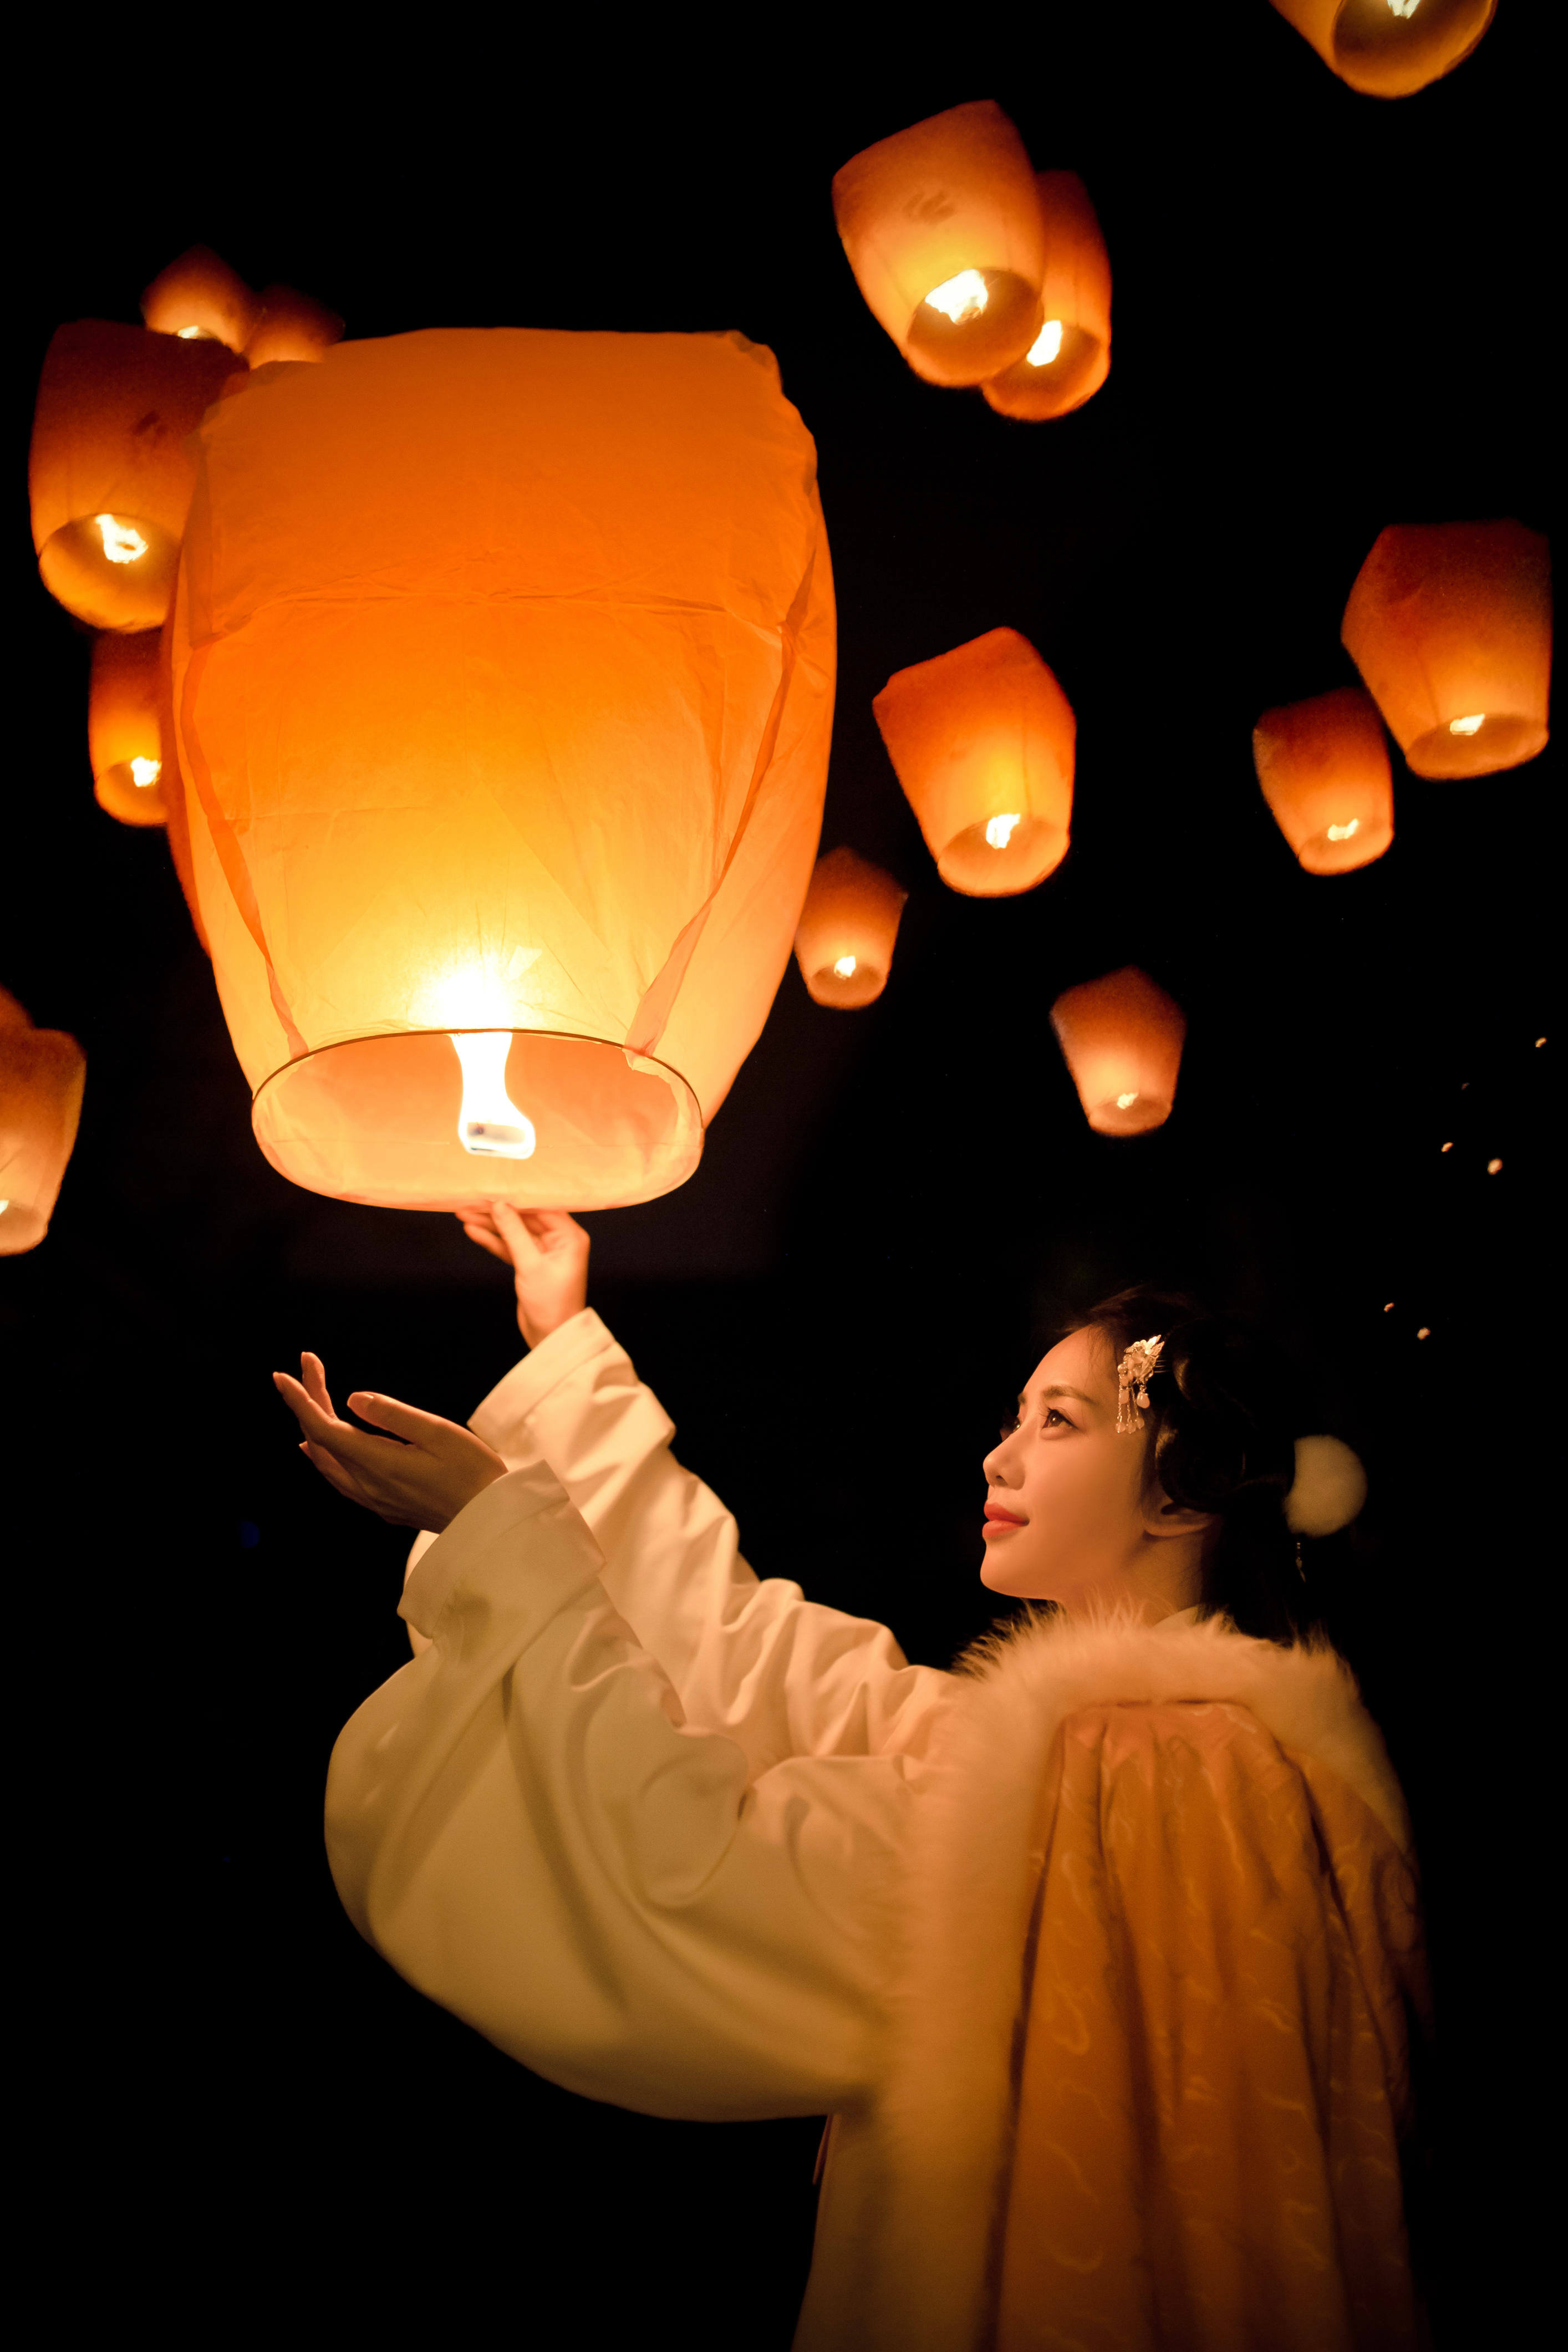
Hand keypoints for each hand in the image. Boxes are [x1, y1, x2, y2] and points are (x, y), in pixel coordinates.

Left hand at [273, 1352, 507, 1532]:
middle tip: (309, 1367)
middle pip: (320, 1442)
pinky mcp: (385, 1506)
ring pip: (325, 1464)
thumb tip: (352, 1399)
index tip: (284, 1373)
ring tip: (306, 1400)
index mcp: (379, 1464)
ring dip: (312, 1429)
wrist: (490, 1522)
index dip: (300, 1399)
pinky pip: (339, 1479)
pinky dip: (322, 1457)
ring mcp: (375, 1500)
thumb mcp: (439, 1432)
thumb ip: (392, 1415)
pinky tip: (318, 1451)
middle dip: (309, 1402)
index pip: (323, 1429)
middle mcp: (368, 1486)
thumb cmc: (474, 1473)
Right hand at [456, 1203, 589, 1347]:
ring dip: (490, 1224)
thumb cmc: (551, 1304)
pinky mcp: (530, 1263)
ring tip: (463, 1213)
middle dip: (497, 1210)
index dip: (516, 1196)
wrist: (550, 1337)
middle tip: (471, 1200)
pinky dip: (493, 1240)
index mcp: (570, 1236)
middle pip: (525, 1217)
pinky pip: (510, 1246)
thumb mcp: (530, 1265)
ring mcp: (544, 1251)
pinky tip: (473, 1230)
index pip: (541, 1206)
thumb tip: (498, 1204)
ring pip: (514, 1231)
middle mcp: (559, 1240)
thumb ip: (514, 1232)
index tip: (493, 1186)